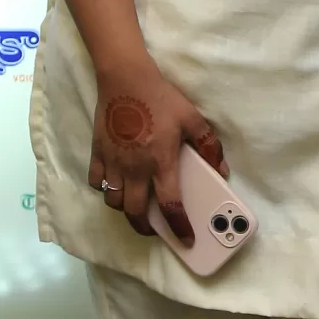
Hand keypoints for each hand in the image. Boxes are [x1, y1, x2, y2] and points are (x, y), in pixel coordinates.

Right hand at [89, 66, 226, 241]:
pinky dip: (104, 189)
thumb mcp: (192, 118)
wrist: (125, 78)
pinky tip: (114, 185)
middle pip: (135, 213)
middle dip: (146, 228)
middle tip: (155, 230)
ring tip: (135, 208)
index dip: (179, 227)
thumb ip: (209, 146)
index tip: (186, 240)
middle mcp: (135, 168)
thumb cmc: (161, 98)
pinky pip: (96, 181)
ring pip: (113, 201)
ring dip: (124, 210)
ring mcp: (114, 162)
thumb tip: (222, 171)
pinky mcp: (98, 153)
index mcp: (160, 162)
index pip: (171, 205)